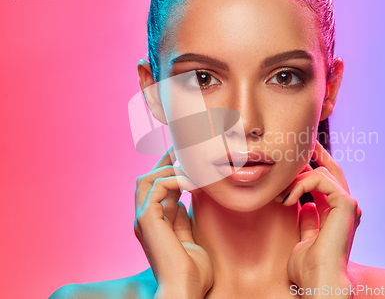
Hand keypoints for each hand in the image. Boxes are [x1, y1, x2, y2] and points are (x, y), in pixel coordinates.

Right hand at [134, 146, 213, 298]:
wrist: (185, 289)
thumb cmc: (192, 272)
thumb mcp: (189, 238)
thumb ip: (183, 220)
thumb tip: (186, 201)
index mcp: (154, 224)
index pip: (157, 190)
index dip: (170, 171)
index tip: (184, 158)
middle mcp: (144, 219)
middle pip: (147, 180)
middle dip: (165, 162)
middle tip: (183, 148)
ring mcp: (143, 219)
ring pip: (147, 179)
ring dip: (170, 169)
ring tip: (192, 166)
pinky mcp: (146, 219)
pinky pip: (157, 187)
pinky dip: (175, 179)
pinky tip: (193, 181)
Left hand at [283, 141, 360, 292]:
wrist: (318, 280)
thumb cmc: (310, 267)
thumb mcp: (305, 239)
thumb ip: (308, 221)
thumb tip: (306, 205)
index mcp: (339, 215)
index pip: (329, 183)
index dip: (315, 167)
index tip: (301, 158)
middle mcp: (348, 207)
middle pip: (333, 170)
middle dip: (316, 155)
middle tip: (300, 145)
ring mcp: (349, 204)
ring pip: (323, 172)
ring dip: (296, 179)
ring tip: (280, 195)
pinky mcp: (347, 203)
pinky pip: (321, 179)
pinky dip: (301, 184)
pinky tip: (288, 199)